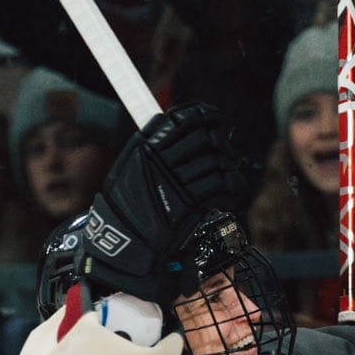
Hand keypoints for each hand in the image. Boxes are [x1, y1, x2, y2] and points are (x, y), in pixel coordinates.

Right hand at [81, 104, 237, 302]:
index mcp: (147, 145)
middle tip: (223, 150)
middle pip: (205, 138)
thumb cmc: (126, 204)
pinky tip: (231, 188)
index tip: (213, 118)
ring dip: (227, 164)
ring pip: (215, 160)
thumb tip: (171, 122)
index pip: (186, 118)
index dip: (205, 115)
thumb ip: (149, 142)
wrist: (123, 238)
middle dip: (219, 142)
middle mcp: (162, 159)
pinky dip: (231, 185)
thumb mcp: (130, 164)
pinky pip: (220, 184)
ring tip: (228, 170)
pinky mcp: (189, 202)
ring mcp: (176, 180)